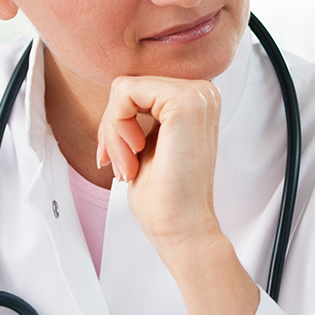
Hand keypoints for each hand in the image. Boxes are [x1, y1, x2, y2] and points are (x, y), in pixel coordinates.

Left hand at [95, 76, 222, 243]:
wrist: (183, 229)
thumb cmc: (164, 196)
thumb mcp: (147, 143)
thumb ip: (138, 114)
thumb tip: (115, 93)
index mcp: (196, 99)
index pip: (138, 89)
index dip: (116, 123)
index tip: (118, 160)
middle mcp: (202, 91)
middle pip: (128, 85)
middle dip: (112, 128)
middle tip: (120, 166)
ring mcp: (197, 94)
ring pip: (123, 88)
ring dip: (113, 131)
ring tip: (127, 165)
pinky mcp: (184, 102)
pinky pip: (125, 93)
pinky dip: (116, 127)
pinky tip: (134, 154)